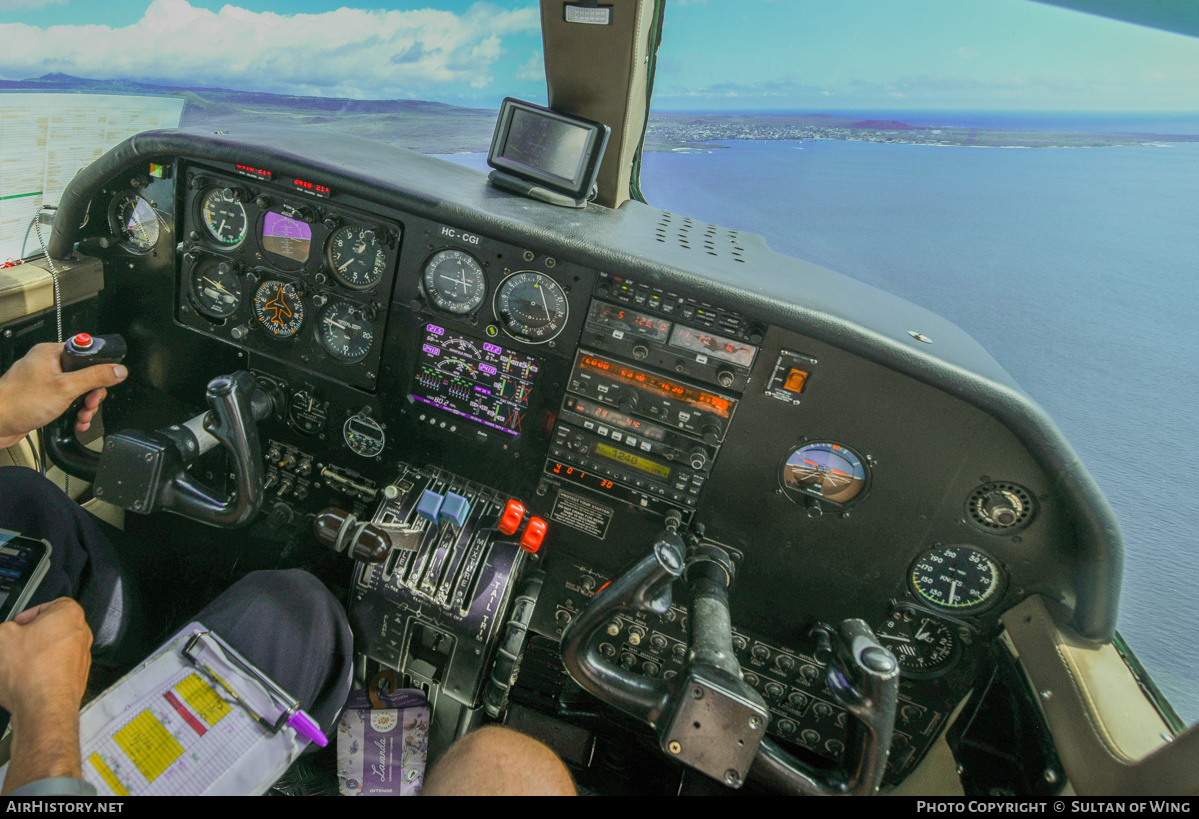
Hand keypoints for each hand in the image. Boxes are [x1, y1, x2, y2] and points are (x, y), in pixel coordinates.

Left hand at [0, 342, 126, 447]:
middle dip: (91, 394)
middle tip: (89, 403)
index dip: (99, 369)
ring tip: (82, 416)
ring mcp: (45, 382)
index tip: (104, 382)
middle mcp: (47, 365)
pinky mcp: (43, 398)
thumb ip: (95, 377)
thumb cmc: (18, 403)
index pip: (86, 352)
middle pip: (85, 374)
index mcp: (51, 353)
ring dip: (85, 406)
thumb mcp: (65, 388)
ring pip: (78, 390)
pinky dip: (75, 412)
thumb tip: (118, 370)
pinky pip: (67, 401)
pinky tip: (75, 421)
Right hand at [0, 599, 91, 793]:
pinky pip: (54, 670)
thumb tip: (4, 633)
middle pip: (51, 630)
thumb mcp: (1, 638)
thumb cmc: (30, 673)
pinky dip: (38, 673)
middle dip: (29, 637)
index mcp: (69, 615)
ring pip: (52, 652)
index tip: (16, 624)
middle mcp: (81, 635)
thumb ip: (3, 629)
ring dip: (32, 657)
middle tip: (12, 645)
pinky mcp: (75, 680)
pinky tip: (21, 681)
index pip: (52, 604)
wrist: (43, 709)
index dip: (30, 613)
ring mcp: (80, 659)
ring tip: (13, 666)